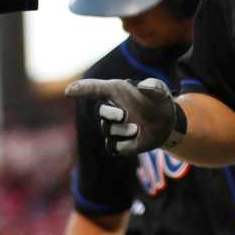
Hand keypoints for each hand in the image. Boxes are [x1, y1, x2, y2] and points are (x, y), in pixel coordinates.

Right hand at [64, 78, 179, 155]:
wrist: (166, 124)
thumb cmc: (159, 102)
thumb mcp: (161, 91)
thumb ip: (154, 87)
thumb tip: (143, 86)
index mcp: (115, 91)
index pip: (94, 89)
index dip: (81, 90)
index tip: (68, 91)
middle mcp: (110, 109)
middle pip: (101, 113)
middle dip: (111, 114)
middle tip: (125, 115)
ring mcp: (111, 127)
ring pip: (109, 131)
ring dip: (124, 131)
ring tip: (139, 129)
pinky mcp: (116, 144)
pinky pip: (114, 148)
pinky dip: (127, 146)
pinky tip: (136, 140)